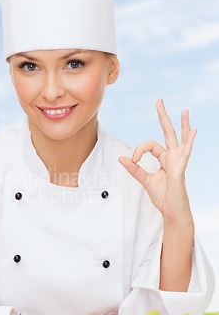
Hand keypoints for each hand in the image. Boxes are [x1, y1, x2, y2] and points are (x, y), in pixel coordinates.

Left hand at [118, 99, 195, 223]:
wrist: (172, 213)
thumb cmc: (163, 197)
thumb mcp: (145, 181)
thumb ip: (135, 169)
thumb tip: (121, 158)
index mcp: (165, 159)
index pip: (150, 145)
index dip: (138, 150)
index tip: (132, 160)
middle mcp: (173, 158)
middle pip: (168, 133)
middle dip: (163, 116)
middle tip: (158, 101)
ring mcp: (179, 163)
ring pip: (180, 140)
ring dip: (183, 125)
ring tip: (184, 111)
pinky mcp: (180, 171)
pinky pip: (184, 154)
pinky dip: (189, 142)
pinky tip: (193, 131)